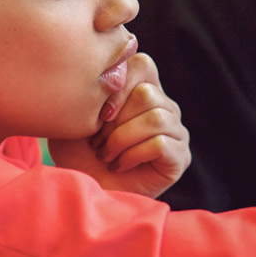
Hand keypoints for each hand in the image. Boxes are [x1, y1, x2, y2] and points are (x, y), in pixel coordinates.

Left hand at [49, 52, 189, 197]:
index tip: (97, 113)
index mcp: (143, 89)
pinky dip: (132, 155)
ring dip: (122, 139)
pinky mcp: (180, 157)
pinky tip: (119, 166)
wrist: (86, 192)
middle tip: (98, 142)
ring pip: (156, 118)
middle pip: (147, 94)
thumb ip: (86, 91)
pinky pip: (160, 144)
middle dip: (116, 121)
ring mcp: (176, 132)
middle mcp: (164, 107)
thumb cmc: (79, 154)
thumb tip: (97, 73)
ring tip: (106, 155)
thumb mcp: (74, 117)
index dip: (117, 85)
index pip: (143, 64)